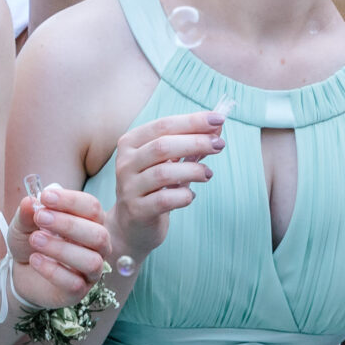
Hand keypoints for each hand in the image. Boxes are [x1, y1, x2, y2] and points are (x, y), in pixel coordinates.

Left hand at [10, 183, 111, 307]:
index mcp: (89, 222)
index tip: (45, 197)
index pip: (92, 207)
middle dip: (69, 224)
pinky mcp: (78, 291)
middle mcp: (97, 246)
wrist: (20, 271)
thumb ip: (27, 213)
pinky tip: (35, 260)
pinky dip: (52, 270)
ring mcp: (91, 271)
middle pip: (99, 234)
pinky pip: (74, 283)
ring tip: (35, 240)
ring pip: (91, 261)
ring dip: (61, 248)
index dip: (71, 200)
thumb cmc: (30, 240)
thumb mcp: (23, 223)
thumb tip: (30, 202)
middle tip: (41, 218)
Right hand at [109, 111, 226, 260]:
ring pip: (164, 173)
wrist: (132, 225)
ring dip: (193, 170)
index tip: (218, 119)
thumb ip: (190, 144)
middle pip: (162, 146)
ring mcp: (128, 187)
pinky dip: (184, 196)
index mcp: (130, 143)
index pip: (163, 125)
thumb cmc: (154, 187)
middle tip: (219, 145)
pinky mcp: (137, 211)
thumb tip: (217, 126)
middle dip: (196, 142)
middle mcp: (125, 163)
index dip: (192, 121)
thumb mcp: (169, 162)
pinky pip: (164, 199)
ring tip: (208, 173)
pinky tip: (191, 195)